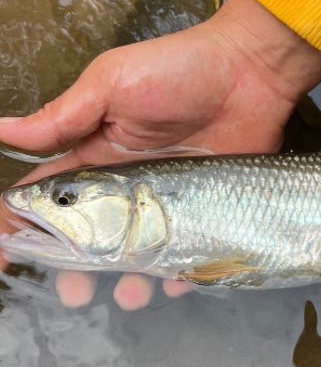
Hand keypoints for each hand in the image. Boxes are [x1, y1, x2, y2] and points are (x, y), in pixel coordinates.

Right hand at [0, 0, 320, 308]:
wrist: (250, 71)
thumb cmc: (179, 71)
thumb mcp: (112, 84)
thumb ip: (63, 117)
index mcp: (97, 158)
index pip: (50, 201)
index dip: (22, 229)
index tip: (5, 258)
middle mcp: (129, 189)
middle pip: (92, 242)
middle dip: (76, 273)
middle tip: (74, 295)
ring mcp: (171, 203)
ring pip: (141, 255)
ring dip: (130, 282)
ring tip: (132, 296)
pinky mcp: (209, 210)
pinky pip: (193, 252)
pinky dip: (183, 275)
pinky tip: (178, 283)